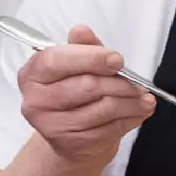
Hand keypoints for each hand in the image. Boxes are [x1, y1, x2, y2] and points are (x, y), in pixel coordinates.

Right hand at [17, 24, 155, 164]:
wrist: (72, 135)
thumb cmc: (76, 90)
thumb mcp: (78, 63)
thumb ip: (83, 47)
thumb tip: (81, 31)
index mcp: (32, 74)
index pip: (57, 60)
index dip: (91, 58)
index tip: (117, 59)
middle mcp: (35, 101)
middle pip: (87, 85)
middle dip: (119, 82)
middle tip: (138, 82)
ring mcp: (52, 127)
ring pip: (104, 108)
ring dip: (131, 101)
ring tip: (144, 97)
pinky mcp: (73, 145)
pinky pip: (110, 128)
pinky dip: (131, 118)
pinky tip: (138, 111)